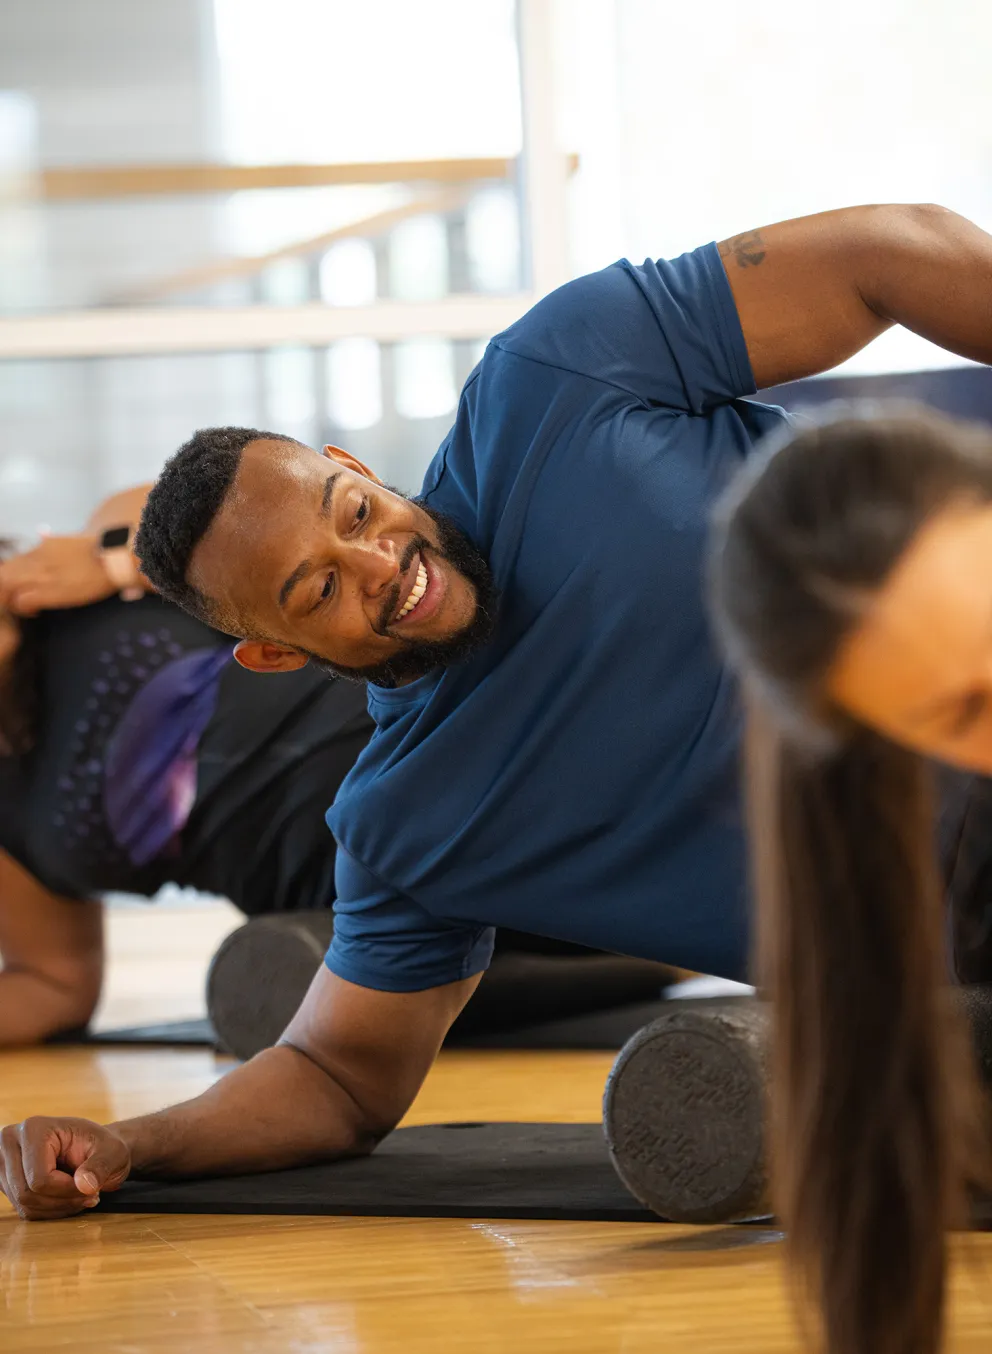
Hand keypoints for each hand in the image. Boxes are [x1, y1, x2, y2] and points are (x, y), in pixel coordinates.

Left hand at [0, 534, 115, 615]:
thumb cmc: (99, 552)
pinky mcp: (49, 590)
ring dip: (11, 598)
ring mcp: (41, 573)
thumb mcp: (70, 541)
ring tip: (22, 606)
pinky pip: (22, 601)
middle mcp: (37, 558)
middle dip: (6, 588)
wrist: (114, 559)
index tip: (20, 586)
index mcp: (42, 547)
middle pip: (4, 573)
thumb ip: (52, 542)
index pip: (13, 562)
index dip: (13, 576)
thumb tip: (42, 536)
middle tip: (15, 599)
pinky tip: (34, 612)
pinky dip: (24, 608)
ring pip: (7, 586)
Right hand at [0, 1116, 130, 1219]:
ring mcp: (4, 1161)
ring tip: (79, 1195)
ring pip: (24, 1204)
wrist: (95, 1148)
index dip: (67, 1191)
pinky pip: (24, 1209)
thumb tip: (85, 1185)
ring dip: (57, 1208)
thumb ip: (101, 1166)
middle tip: (88, 1195)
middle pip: (27, 1194)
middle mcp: (11, 1142)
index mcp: (33, 1129)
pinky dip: (48, 1210)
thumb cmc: (102, 1146)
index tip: (91, 1187)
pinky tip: (66, 1199)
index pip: (40, 1179)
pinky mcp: (6, 1179)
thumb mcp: (113, 1151)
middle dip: (62, 1201)